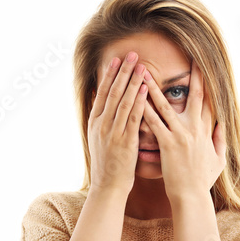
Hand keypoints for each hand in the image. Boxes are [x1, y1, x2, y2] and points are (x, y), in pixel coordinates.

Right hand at [88, 51, 147, 194]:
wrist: (107, 187)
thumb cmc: (107, 163)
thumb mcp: (97, 138)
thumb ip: (100, 118)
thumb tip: (98, 98)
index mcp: (94, 122)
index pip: (102, 93)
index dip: (110, 75)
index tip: (117, 59)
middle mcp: (101, 125)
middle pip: (113, 93)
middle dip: (123, 72)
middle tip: (132, 54)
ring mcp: (112, 133)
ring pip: (123, 102)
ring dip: (132, 82)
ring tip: (140, 65)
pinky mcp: (125, 142)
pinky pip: (133, 118)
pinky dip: (139, 102)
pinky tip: (145, 89)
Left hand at [142, 60, 226, 203]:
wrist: (191, 196)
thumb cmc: (202, 179)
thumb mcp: (218, 159)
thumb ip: (219, 139)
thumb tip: (222, 124)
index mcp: (206, 130)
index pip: (208, 100)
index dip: (206, 82)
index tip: (202, 67)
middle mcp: (194, 129)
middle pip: (193, 96)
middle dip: (190, 75)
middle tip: (186, 55)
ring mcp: (180, 135)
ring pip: (165, 106)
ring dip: (154, 87)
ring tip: (145, 72)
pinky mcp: (166, 144)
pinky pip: (153, 122)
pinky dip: (144, 109)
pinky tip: (136, 98)